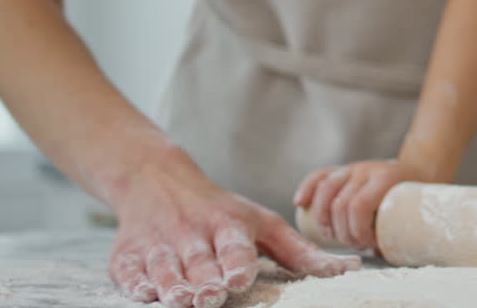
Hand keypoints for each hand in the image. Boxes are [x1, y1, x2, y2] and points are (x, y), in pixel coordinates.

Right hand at [106, 149, 359, 307]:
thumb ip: (301, 251)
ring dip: (172, 287)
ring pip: (164, 269)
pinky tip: (144, 293)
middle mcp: (191, 232)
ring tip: (182, 301)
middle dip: (204, 281)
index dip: (235, 262)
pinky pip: (129, 271)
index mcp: (227, 224)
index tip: (237, 277)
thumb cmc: (220, 210)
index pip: (234, 245)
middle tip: (210, 296)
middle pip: (198, 262)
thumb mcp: (262, 223)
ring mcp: (158, 244)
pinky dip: (136, 283)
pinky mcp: (127, 255)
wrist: (155, 180)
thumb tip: (350, 269)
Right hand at [294, 160, 437, 251]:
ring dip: (323, 218)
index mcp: (384, 179)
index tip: (369, 245)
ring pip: (325, 189)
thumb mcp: (410, 211)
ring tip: (331, 236)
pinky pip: (319, 175)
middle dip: (343, 232)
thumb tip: (378, 254)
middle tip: (354, 245)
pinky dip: (307, 188)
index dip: (358, 231)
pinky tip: (299, 203)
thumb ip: (395, 231)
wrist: (418, 169)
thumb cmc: (413, 199)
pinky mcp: (343, 169)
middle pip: (340, 203)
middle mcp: (366, 170)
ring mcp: (353, 168)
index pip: (359, 206)